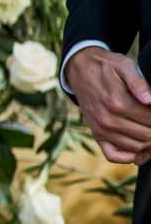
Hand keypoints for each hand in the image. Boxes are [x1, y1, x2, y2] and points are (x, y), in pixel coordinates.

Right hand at [69, 48, 150, 163]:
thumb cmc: (106, 67)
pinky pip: (113, 155)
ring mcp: (101, 129)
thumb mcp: (124, 65)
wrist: (80, 69)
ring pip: (135, 147)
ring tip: (150, 129)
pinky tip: (140, 149)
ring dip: (148, 143)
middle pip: (146, 136)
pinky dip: (129, 157)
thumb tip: (150, 100)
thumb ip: (138, 82)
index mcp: (117, 102)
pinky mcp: (96, 134)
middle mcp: (108, 119)